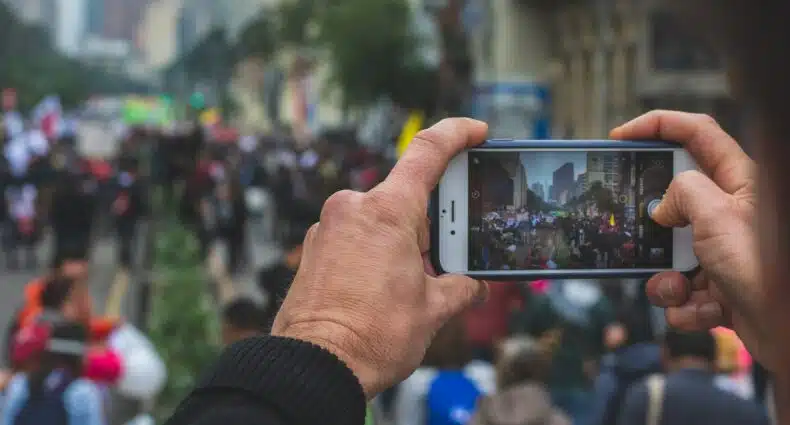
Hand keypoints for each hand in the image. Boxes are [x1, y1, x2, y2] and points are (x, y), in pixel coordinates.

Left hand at [271, 118, 488, 397]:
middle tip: (447, 260)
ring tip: (412, 288)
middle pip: (406, 199)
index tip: (477, 131)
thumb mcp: (433, 310)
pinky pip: (356, 238)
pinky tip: (384, 289)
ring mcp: (328, 228)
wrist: (313, 367)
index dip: (457, 134)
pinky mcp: (315, 249)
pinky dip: (376, 253)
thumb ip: (460, 286)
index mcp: (387, 211)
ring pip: (380, 221)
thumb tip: (473, 285)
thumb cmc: (372, 336)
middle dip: (432, 227)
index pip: (428, 152)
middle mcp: (353, 208)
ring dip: (403, 244)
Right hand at [610, 111, 776, 367]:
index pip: (697, 134)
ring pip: (671, 254)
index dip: (658, 125)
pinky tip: (706, 312)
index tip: (621, 136)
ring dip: (667, 279)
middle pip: (675, 200)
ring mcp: (724, 252)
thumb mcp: (717, 214)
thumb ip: (681, 193)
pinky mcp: (720, 289)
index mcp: (740, 182)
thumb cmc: (766, 267)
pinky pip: (682, 292)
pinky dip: (686, 307)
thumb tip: (663, 208)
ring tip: (682, 289)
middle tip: (633, 228)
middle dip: (652, 223)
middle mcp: (731, 213)